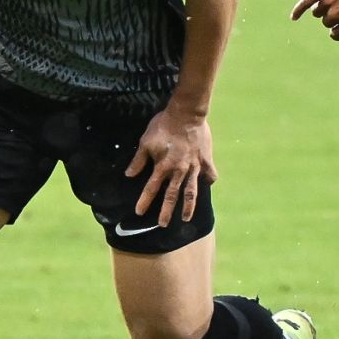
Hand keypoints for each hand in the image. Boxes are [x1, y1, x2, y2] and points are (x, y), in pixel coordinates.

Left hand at [125, 106, 215, 227]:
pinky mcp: (206, 160)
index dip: (145, 200)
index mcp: (163, 166)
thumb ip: (138, 160)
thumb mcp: (146, 141)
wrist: (187, 113)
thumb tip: (129, 175)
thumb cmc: (164, 126)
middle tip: (162, 224)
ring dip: (188, 206)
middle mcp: (179, 170)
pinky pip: (209, 174)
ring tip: (186, 218)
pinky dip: (208, 180)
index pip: (152, 188)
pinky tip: (208, 184)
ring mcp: (194, 166)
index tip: (139, 212)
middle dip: (166, 211)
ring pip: (191, 191)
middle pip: (172, 195)